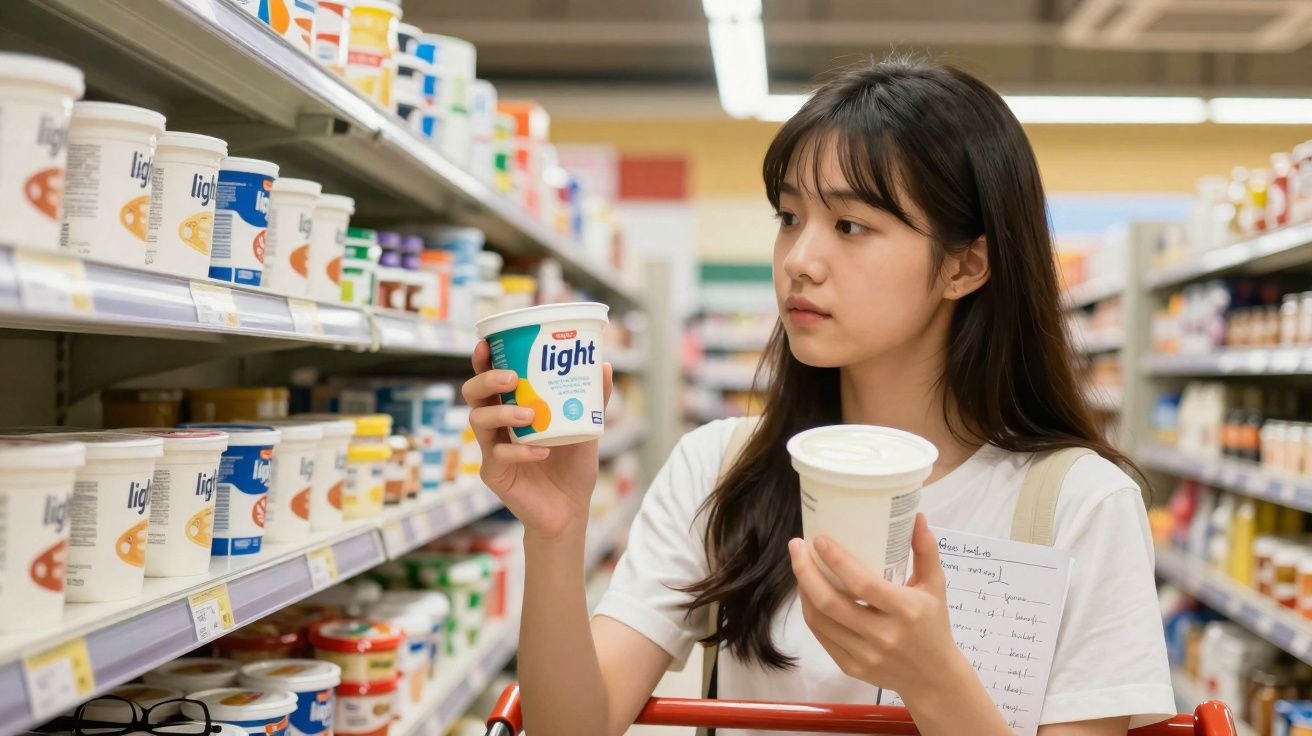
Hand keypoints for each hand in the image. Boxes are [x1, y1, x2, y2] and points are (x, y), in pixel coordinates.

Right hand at [461, 340, 612, 540]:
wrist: (570, 509)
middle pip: (473, 396)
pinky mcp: (495, 474)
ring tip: (530, 415)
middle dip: (486, 381)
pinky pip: (499, 457)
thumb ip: (592, 400)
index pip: (489, 379)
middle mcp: (496, 427)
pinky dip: (521, 451)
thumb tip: (604, 366)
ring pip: (478, 423)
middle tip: (511, 378)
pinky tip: (542, 451)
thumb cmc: (572, 465)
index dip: (483, 360)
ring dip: (502, 414)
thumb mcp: (587, 428)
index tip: (487, 343)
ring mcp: (491, 450)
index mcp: (511, 408)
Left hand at [788, 513, 967, 699]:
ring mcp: (864, 654)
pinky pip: (821, 636)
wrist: (933, 678)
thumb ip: (926, 550)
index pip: (863, 584)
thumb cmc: (933, 624)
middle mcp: (883, 635)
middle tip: (797, 546)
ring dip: (803, 589)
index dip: (837, 560)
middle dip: (805, 571)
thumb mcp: (936, 586)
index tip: (819, 539)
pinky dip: (810, 611)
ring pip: (819, 619)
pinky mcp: (851, 667)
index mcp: (906, 611)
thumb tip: (915, 515)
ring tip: (800, 565)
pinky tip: (808, 592)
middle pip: (830, 602)